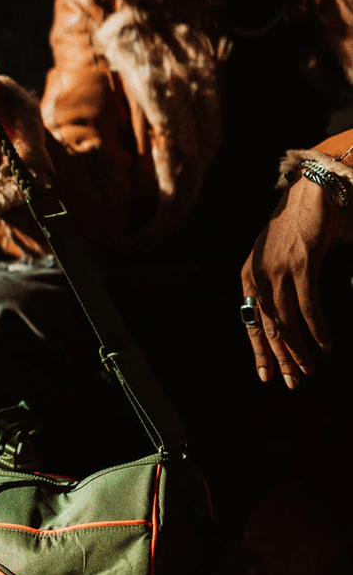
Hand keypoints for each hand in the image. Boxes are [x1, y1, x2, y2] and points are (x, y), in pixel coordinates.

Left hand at [240, 176, 344, 386]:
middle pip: (268, 327)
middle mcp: (258, 275)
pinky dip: (316, 327)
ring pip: (286, 320)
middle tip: (294, 382)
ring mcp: (278, 270)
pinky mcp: (300, 264)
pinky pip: (307, 304)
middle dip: (281, 357)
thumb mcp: (277, 258)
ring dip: (299, 348)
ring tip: (310, 369)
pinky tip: (325, 343)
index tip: (267, 376)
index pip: (251, 322)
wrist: (311, 192)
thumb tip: (283, 318)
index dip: (259, 351)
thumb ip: (276, 284)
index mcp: (249, 276)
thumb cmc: (297, 226)